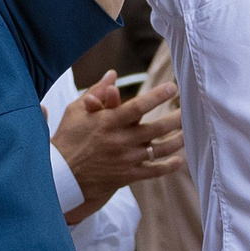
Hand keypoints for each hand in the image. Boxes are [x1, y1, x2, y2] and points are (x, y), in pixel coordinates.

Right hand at [52, 78, 183, 216]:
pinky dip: (168, 166)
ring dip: (177, 140)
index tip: (173, 87)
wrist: (60, 176)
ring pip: (159, 150)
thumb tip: (113, 74)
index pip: (137, 106)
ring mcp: (126, 160)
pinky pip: (153, 172)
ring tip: (189, 132)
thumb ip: (96, 92)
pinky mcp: (127, 175)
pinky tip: (179, 160)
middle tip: (188, 110)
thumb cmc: (67, 139)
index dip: (157, 96)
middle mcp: (120, 141)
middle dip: (175, 118)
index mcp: (108, 123)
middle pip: (155, 128)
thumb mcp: (76, 111)